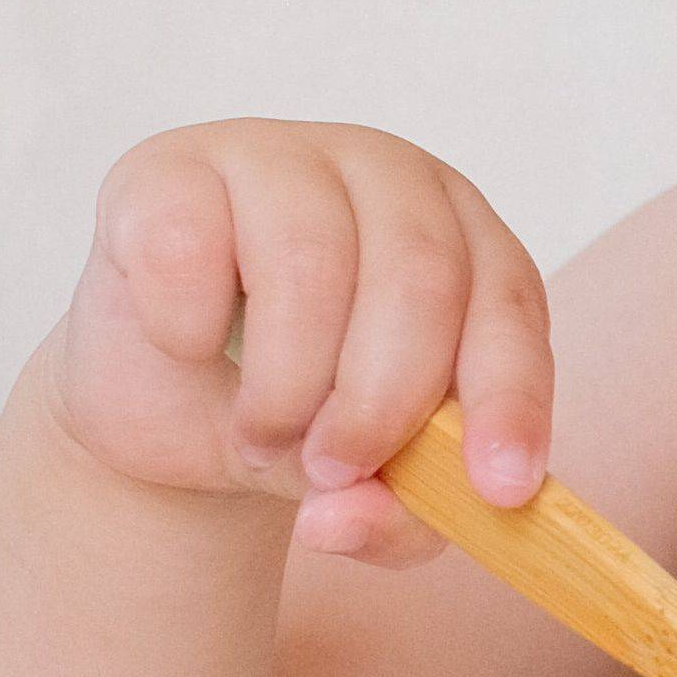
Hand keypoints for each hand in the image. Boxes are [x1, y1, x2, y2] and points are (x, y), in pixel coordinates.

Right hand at [52, 121, 551, 560]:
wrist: (165, 397)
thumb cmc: (295, 415)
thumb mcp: (364, 485)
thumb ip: (389, 514)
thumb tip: (337, 520)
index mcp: (464, 235)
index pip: (510, 303)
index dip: (509, 398)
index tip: (498, 488)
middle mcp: (385, 175)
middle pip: (419, 279)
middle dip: (379, 404)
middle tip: (332, 470)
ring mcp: (276, 156)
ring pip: (309, 263)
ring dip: (283, 384)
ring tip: (260, 433)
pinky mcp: (169, 168)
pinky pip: (189, 248)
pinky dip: (186, 330)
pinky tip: (186, 347)